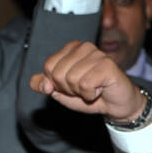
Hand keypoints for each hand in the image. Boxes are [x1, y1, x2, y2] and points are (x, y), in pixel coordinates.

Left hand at [30, 41, 145, 121]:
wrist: (115, 105)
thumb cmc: (90, 95)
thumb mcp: (62, 92)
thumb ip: (46, 86)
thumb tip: (36, 82)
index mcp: (71, 49)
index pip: (48, 67)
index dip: (57, 84)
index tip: (73, 86)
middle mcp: (84, 47)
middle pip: (58, 74)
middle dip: (69, 89)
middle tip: (84, 89)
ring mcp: (96, 54)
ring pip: (72, 80)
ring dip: (81, 93)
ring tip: (93, 89)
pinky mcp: (107, 65)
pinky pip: (85, 85)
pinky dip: (91, 95)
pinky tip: (100, 90)